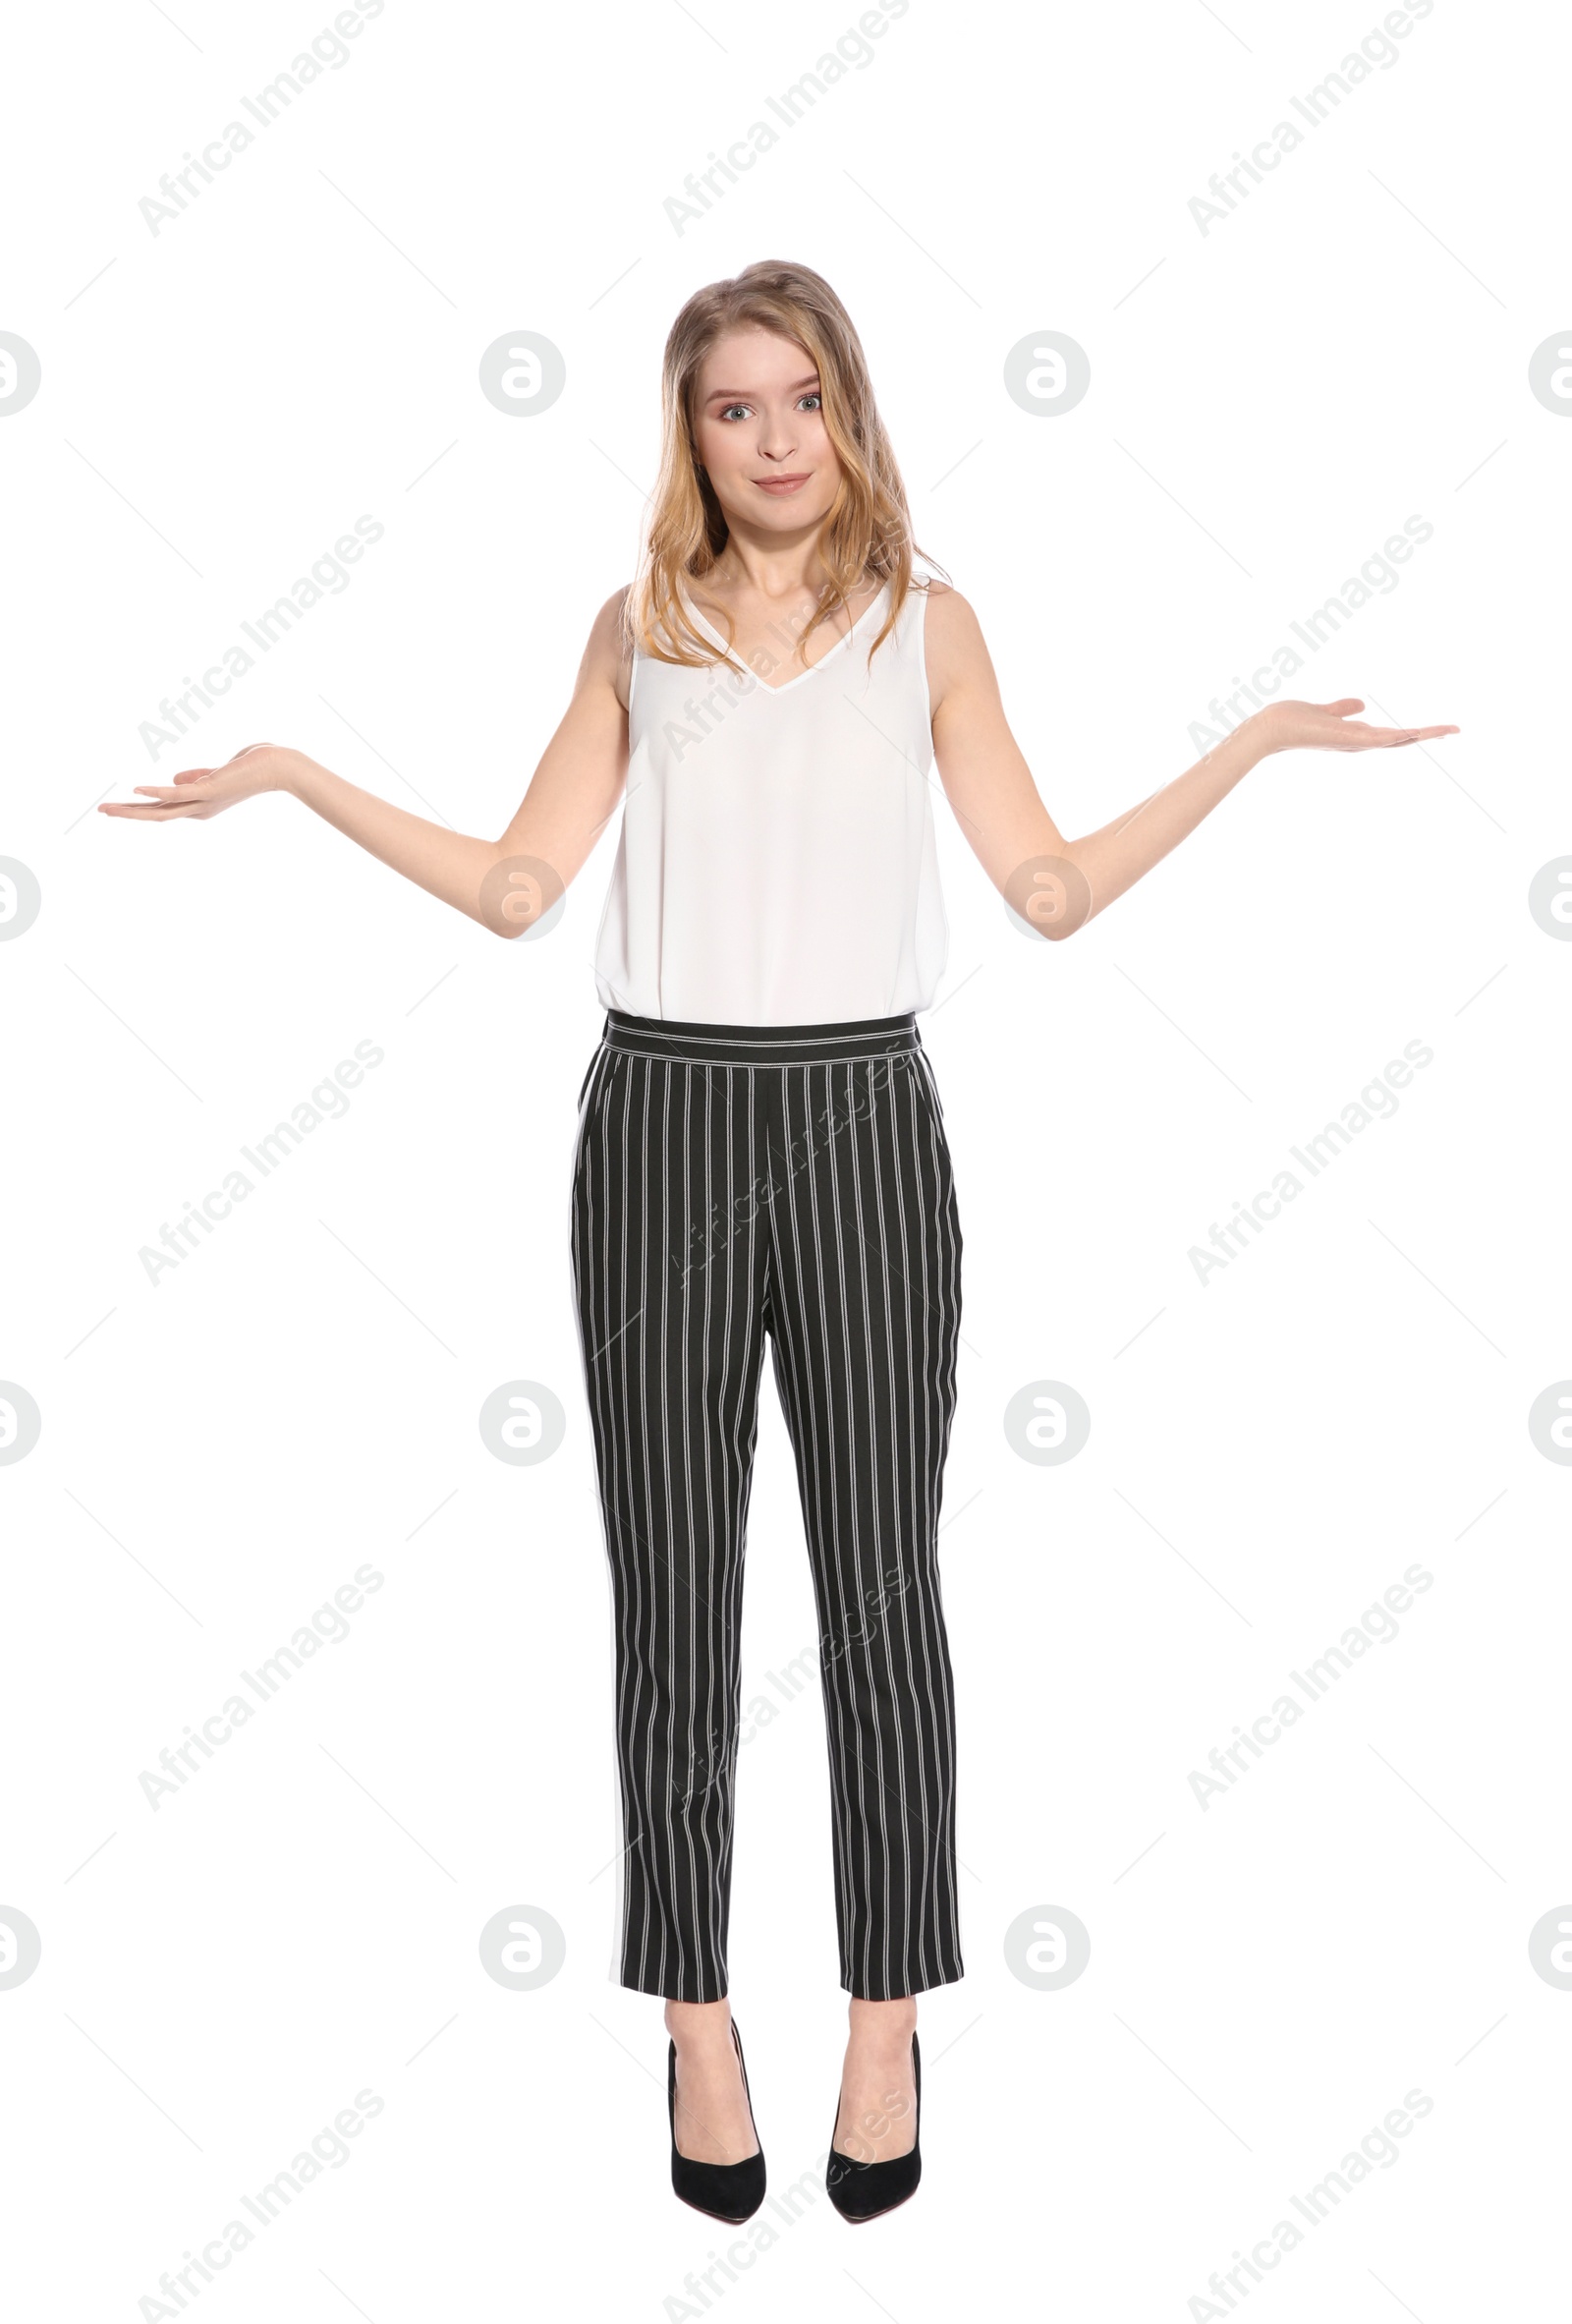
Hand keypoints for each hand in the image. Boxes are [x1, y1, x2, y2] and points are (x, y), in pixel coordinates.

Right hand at [98, 742, 300, 820]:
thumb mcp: (218, 773)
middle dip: (128, 814)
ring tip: (108, 808)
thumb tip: (174, 779)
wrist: (278, 767)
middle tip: (101, 812)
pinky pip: (179, 794)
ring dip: (133, 809)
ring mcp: (205, 801)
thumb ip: (196, 777)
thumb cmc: (252, 767)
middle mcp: (200, 809)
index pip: (163, 809)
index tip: (117, 806)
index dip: (140, 807)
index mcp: (200, 805)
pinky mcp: (210, 790)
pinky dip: (157, 791)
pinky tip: (137, 789)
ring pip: (162, 810)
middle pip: (157, 815)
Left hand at [1250, 697, 1458, 755]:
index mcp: (1355, 737)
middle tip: (1455, 729)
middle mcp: (1359, 743)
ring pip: (1397, 741)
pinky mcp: (1348, 739)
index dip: (1413, 732)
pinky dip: (1400, 736)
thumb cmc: (1292, 721)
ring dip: (1424, 734)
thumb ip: (1342, 708)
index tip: (1435, 728)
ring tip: (1450, 729)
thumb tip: (1361, 705)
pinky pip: (1380, 739)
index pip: (1391, 736)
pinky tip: (1418, 732)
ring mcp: (1355, 743)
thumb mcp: (1325, 711)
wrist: (1271, 728)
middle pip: (1401, 741)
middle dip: (1428, 734)